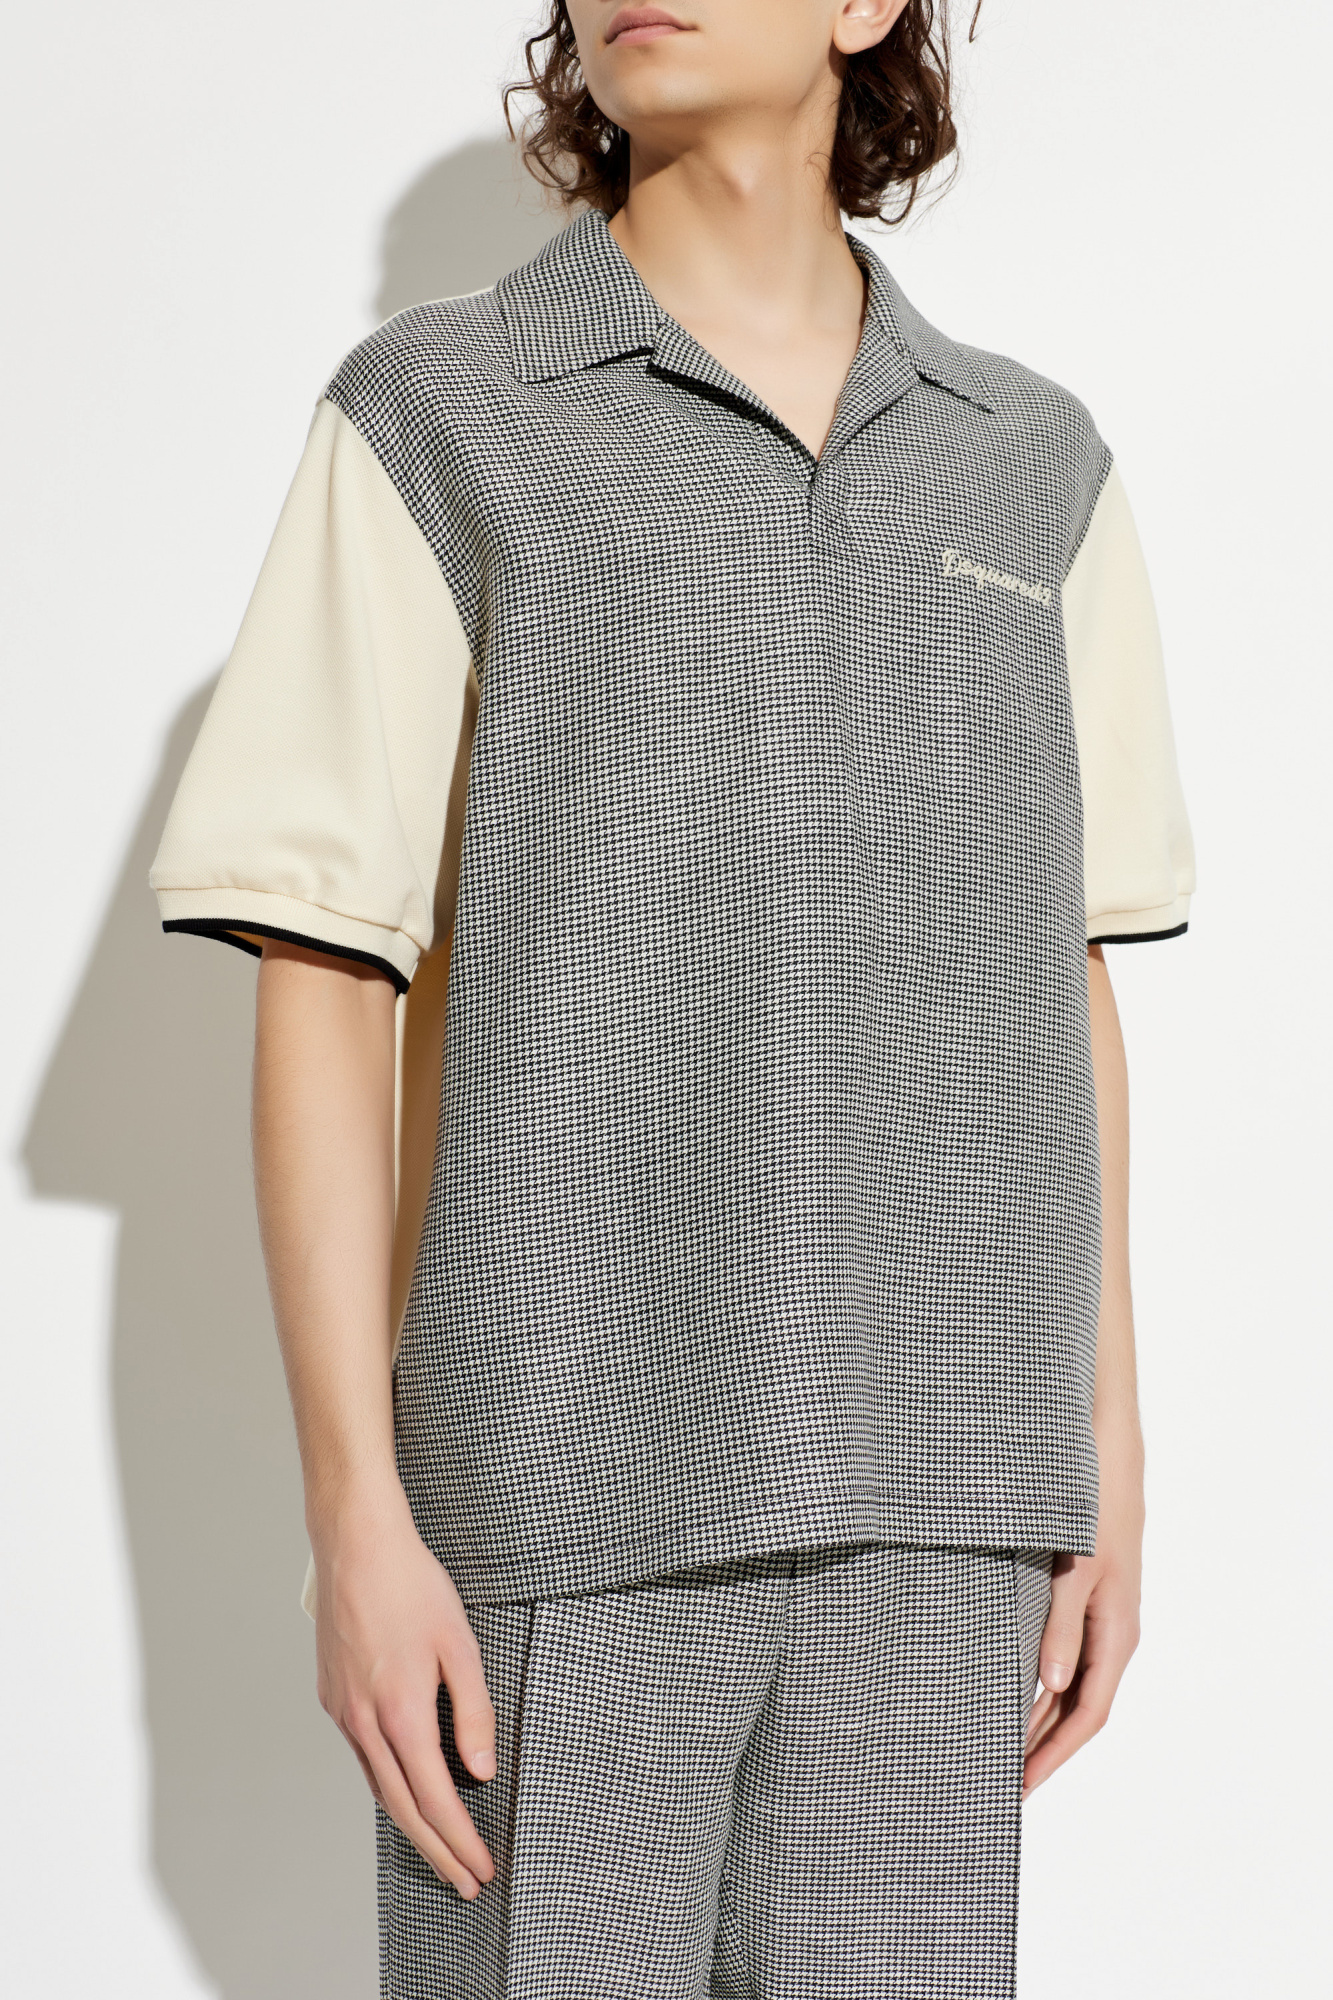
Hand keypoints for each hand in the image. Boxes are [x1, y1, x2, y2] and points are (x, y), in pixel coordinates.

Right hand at [312, 1483, 497, 1895]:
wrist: (355, 1545)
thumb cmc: (412, 1586)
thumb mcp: (460, 1644)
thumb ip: (474, 1711)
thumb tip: (480, 1770)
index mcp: (401, 1713)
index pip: (435, 1799)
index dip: (459, 1840)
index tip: (480, 1869)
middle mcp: (365, 1723)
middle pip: (403, 1809)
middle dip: (437, 1851)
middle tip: (464, 1882)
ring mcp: (343, 1712)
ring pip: (379, 1786)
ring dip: (411, 1823)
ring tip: (440, 1846)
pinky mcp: (332, 1697)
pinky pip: (363, 1756)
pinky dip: (388, 1784)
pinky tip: (406, 1788)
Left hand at [1024, 1408, 1143, 1797]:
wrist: (1106, 1449)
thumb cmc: (1093, 1503)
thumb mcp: (1075, 1565)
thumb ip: (1061, 1624)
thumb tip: (1050, 1686)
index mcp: (1116, 1632)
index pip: (1088, 1714)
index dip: (1053, 1755)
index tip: (1018, 1788)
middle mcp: (1110, 1632)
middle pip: (1077, 1708)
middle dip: (1040, 1748)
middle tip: (996, 1783)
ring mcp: (1097, 1615)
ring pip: (1068, 1683)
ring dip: (1036, 1717)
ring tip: (994, 1748)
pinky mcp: (1080, 1594)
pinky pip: (1060, 1652)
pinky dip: (1035, 1678)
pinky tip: (1004, 1684)